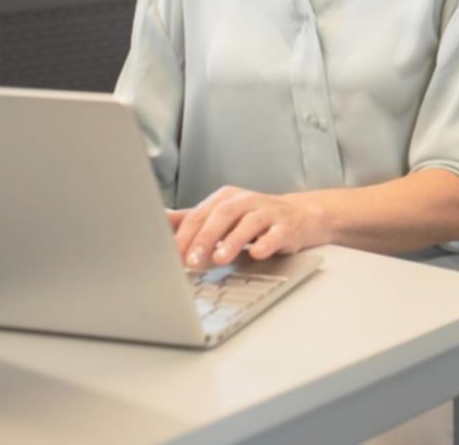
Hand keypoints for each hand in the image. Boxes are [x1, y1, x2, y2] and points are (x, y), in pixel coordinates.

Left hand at [170, 185, 328, 267]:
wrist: (299, 216)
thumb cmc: (254, 219)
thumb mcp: (221, 216)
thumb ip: (192, 219)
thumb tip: (159, 221)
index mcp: (226, 198)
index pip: (200, 214)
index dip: (185, 235)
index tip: (172, 256)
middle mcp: (246, 201)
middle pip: (222, 215)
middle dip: (205, 238)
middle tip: (192, 261)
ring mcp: (268, 212)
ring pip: (249, 223)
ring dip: (232, 241)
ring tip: (220, 259)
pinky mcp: (287, 226)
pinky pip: (276, 234)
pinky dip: (266, 243)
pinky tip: (256, 253)